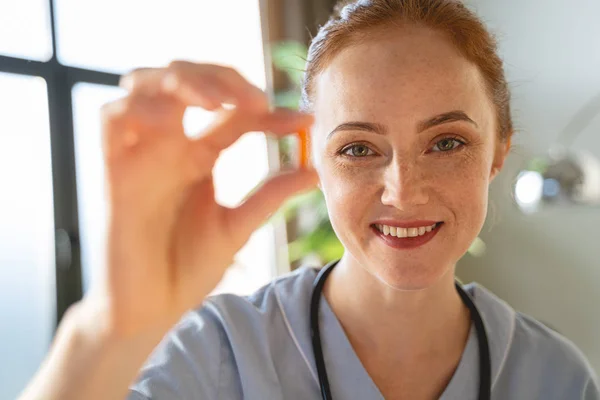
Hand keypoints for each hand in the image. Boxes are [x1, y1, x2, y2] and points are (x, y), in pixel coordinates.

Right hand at [96, 61, 316, 337]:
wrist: (153, 308)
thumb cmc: (189, 268)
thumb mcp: (237, 227)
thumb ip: (270, 195)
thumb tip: (314, 170)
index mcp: (200, 156)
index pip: (234, 114)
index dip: (270, 112)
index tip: (303, 121)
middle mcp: (171, 146)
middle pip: (188, 80)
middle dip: (223, 78)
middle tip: (258, 100)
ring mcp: (141, 154)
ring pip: (147, 84)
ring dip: (184, 80)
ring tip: (220, 101)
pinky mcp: (114, 171)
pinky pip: (112, 118)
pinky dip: (141, 106)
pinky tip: (175, 119)